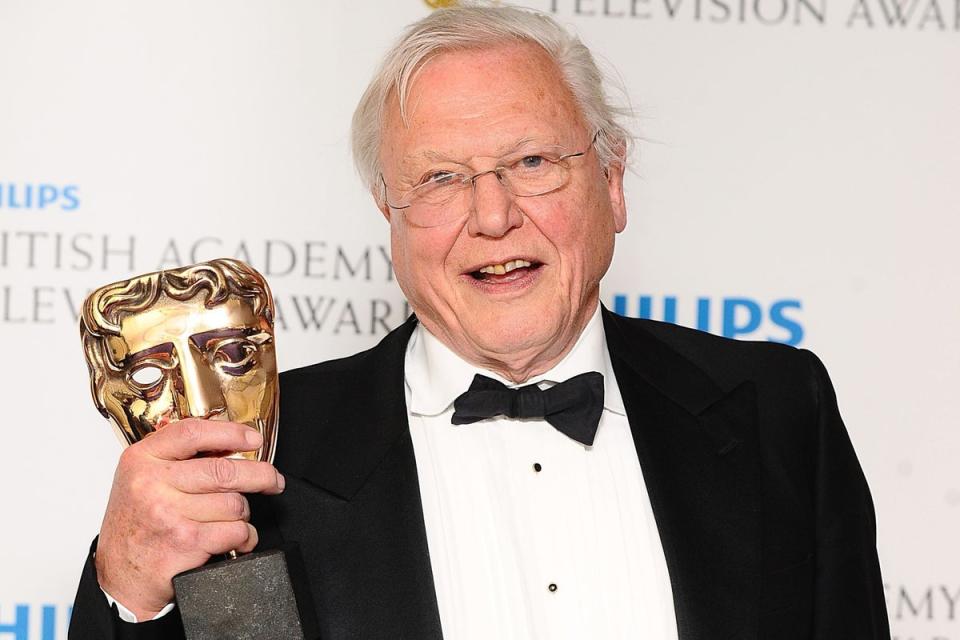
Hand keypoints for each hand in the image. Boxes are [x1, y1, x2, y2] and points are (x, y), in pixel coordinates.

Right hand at [94, 419, 284, 620]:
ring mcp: (168, 513)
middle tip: (273, 480)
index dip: (231, 432)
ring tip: (230, 521)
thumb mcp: (140, 480)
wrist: (119, 578)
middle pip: (224, 470)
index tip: (253, 439)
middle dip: (261, 475)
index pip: (193, 432)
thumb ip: (175, 458)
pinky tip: (236, 540)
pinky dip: (245, 537)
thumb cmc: (135, 527)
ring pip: (234, 503)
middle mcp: (151, 483)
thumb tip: (228, 444)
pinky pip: (235, 531)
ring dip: (242, 514)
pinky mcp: (185, 541)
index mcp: (141, 459)